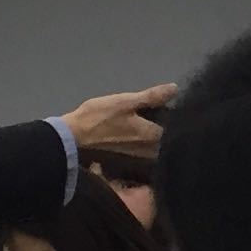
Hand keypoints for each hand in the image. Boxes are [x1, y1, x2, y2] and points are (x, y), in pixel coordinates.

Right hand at [63, 84, 179, 156]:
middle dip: (170, 131)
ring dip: (159, 139)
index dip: (178, 119)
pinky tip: (141, 136)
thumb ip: (151, 96)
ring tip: (155, 124)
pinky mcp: (127, 162)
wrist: (71, 138)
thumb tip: (175, 88)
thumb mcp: (125, 101)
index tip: (178, 110)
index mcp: (152, 136)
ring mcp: (139, 159)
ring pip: (157, 148)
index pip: (176, 128)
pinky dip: (148, 145)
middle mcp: (150, 151)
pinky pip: (146, 153)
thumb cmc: (99, 118)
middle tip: (168, 117)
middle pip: (167, 141)